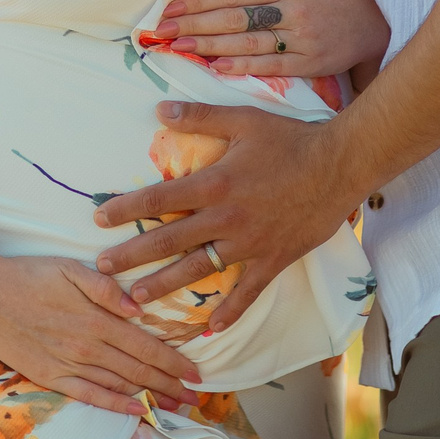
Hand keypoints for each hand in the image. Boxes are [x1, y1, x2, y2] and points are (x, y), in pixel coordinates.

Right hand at [0, 253, 203, 415]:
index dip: (174, 362)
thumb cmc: (29, 275)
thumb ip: (106, 289)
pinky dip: (114, 405)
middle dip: (170, 386)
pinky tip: (134, 411)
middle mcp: (87, 347)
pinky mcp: (50, 377)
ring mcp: (68, 365)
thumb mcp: (70, 268)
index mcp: (96, 319)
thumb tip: (138, 309)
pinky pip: (89, 395)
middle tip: (196, 399)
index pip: (145, 346)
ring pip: (118, 386)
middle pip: (138, 371)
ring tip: (175, 408)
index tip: (196, 373)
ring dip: (150, 398)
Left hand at [92, 101, 364, 334]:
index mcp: (214, 183)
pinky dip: (230, 312)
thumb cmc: (291, 139)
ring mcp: (249, 244)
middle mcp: (226, 218)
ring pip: (198, 270)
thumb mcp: (243, 119)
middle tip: (102, 269)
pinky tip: (211, 329)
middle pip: (169, 240)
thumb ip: (200, 116)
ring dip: (165, 286)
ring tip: (138, 299)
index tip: (98, 220)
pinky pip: (248, 292)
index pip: (158, 199)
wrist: (341, 164)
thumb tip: (159, 109)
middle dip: (132, 255)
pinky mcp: (274, 259)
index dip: (125, 210)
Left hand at [144, 0, 387, 78]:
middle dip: (196, 24)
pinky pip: (270, 65)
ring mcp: (301, 39)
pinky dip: (243, 66)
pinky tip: (216, 66)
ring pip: (248, 43)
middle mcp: (293, 11)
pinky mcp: (309, 64)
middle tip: (164, 30)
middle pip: (236, 19)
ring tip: (180, 47)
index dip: (202, 0)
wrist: (375, 25)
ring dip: (211, 46)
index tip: (173, 7)